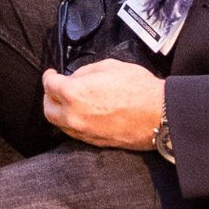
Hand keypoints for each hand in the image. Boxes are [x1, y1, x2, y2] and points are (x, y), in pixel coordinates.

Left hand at [42, 58, 164, 147]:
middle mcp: (74, 116)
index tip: (52, 73)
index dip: (49, 76)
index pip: (49, 85)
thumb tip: (76, 78)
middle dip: (50, 96)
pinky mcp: (95, 142)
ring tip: (69, 101)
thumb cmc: (138, 88)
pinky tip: (81, 114)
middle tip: (56, 88)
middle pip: (48, 109)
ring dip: (60, 112)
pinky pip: (75, 133)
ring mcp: (84, 132)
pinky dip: (73, 123)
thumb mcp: (108, 66)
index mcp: (74, 93)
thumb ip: (85, 72)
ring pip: (60, 124)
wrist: (159, 115)